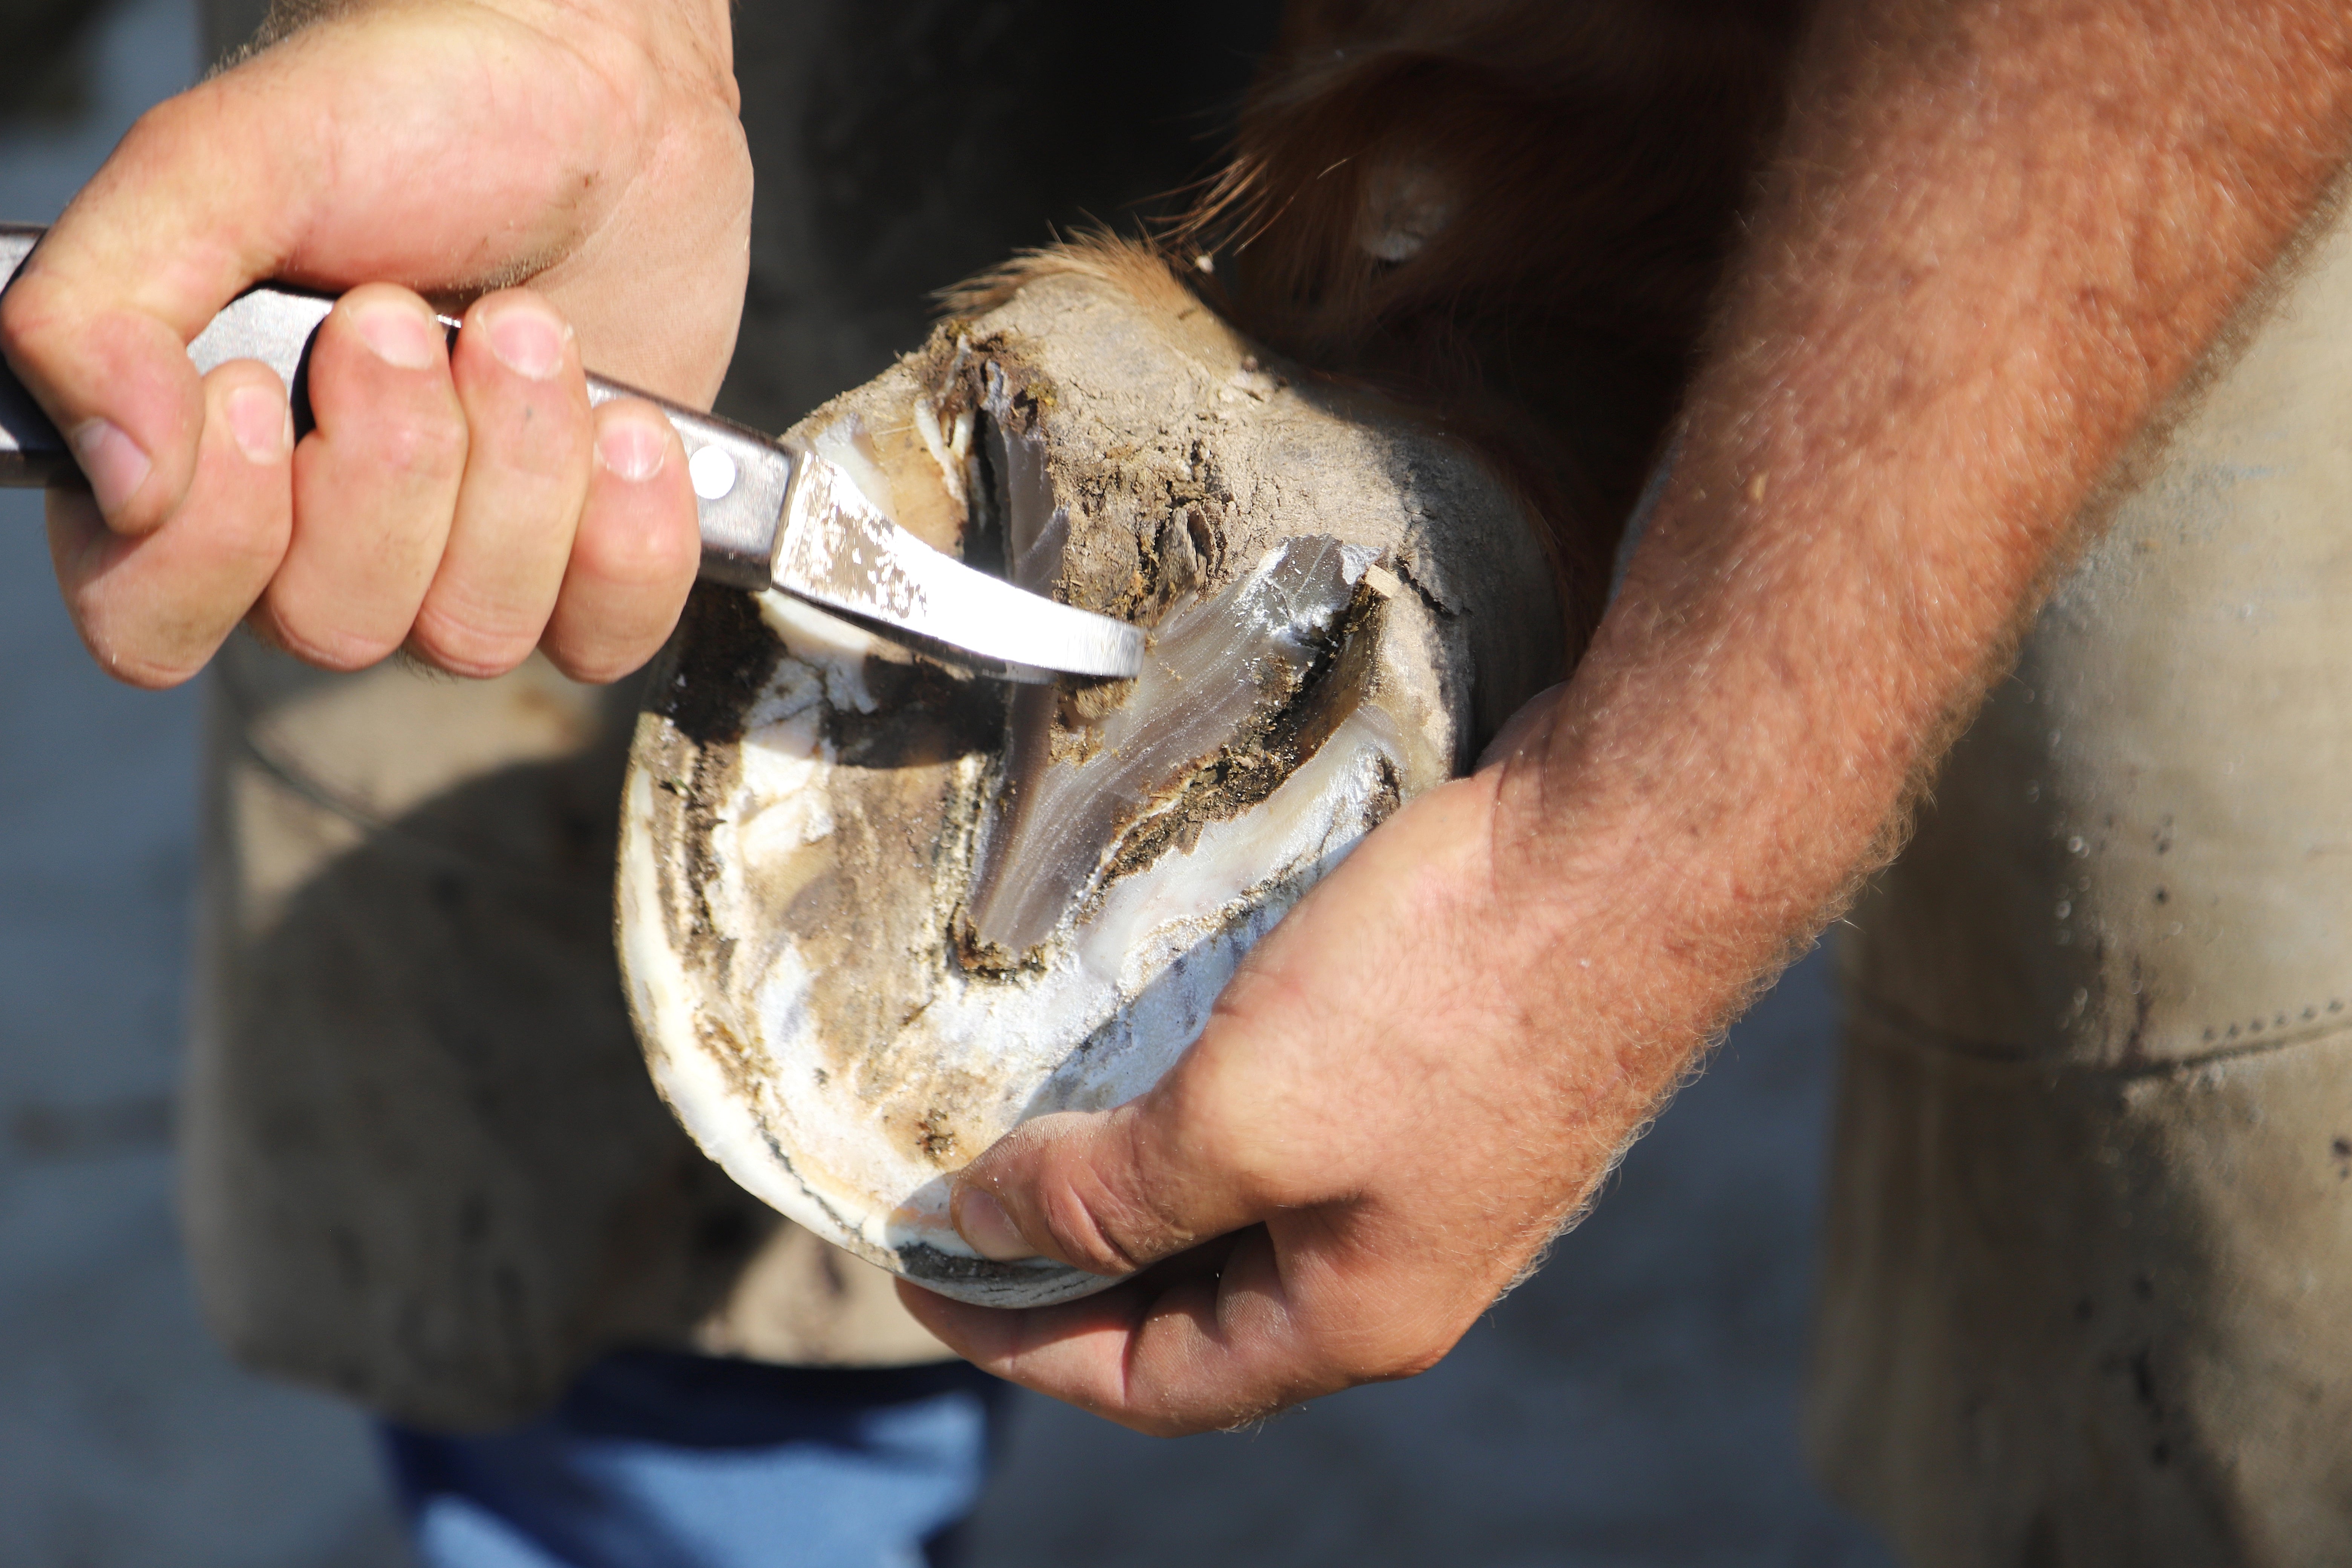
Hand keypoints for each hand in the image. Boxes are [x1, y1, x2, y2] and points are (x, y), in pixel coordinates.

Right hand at [0, 0, 749, 687]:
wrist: (594, 95)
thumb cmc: (401, 117)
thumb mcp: (218, 167)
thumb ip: (102, 309)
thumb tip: (117, 477)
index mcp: (191, 465)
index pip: (152, 624)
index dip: (218, 533)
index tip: (258, 383)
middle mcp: (317, 539)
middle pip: (333, 626)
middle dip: (394, 461)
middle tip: (409, 316)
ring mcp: (463, 564)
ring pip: (473, 634)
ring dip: (517, 470)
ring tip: (525, 328)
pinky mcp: (587, 568)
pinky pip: (604, 642)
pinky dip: (628, 538)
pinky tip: (630, 425)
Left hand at [899, 0, 2351, 1438]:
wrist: (1641, 846)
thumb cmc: (1449, 994)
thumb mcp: (1243, 1118)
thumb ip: (1108, 1195)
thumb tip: (984, 1228)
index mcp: (1359, 1315)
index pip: (1150, 1381)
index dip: (1019, 1342)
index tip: (918, 1271)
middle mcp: (1407, 1262)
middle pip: (1203, 1306)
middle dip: (1077, 1267)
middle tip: (969, 1200)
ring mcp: (1442, 1167)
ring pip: (1254, 1212)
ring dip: (1147, 1183)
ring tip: (1049, 1125)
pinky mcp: (1459, 1071)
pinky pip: (1302, 1128)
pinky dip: (1216, 1111)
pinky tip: (1175, 1049)